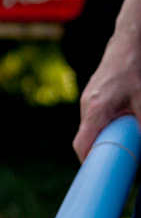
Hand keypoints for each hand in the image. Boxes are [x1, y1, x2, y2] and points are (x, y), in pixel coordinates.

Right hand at [75, 31, 140, 161]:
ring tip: (123, 143)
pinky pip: (95, 116)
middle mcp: (87, 104)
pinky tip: (121, 124)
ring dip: (104, 137)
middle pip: (86, 138)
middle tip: (118, 163)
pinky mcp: (93, 93)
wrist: (130, 40)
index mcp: (96, 109)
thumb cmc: (135, 68)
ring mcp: (88, 98)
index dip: (88, 164)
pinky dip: (105, 125)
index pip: (82, 145)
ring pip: (91, 127)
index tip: (98, 177)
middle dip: (101, 152)